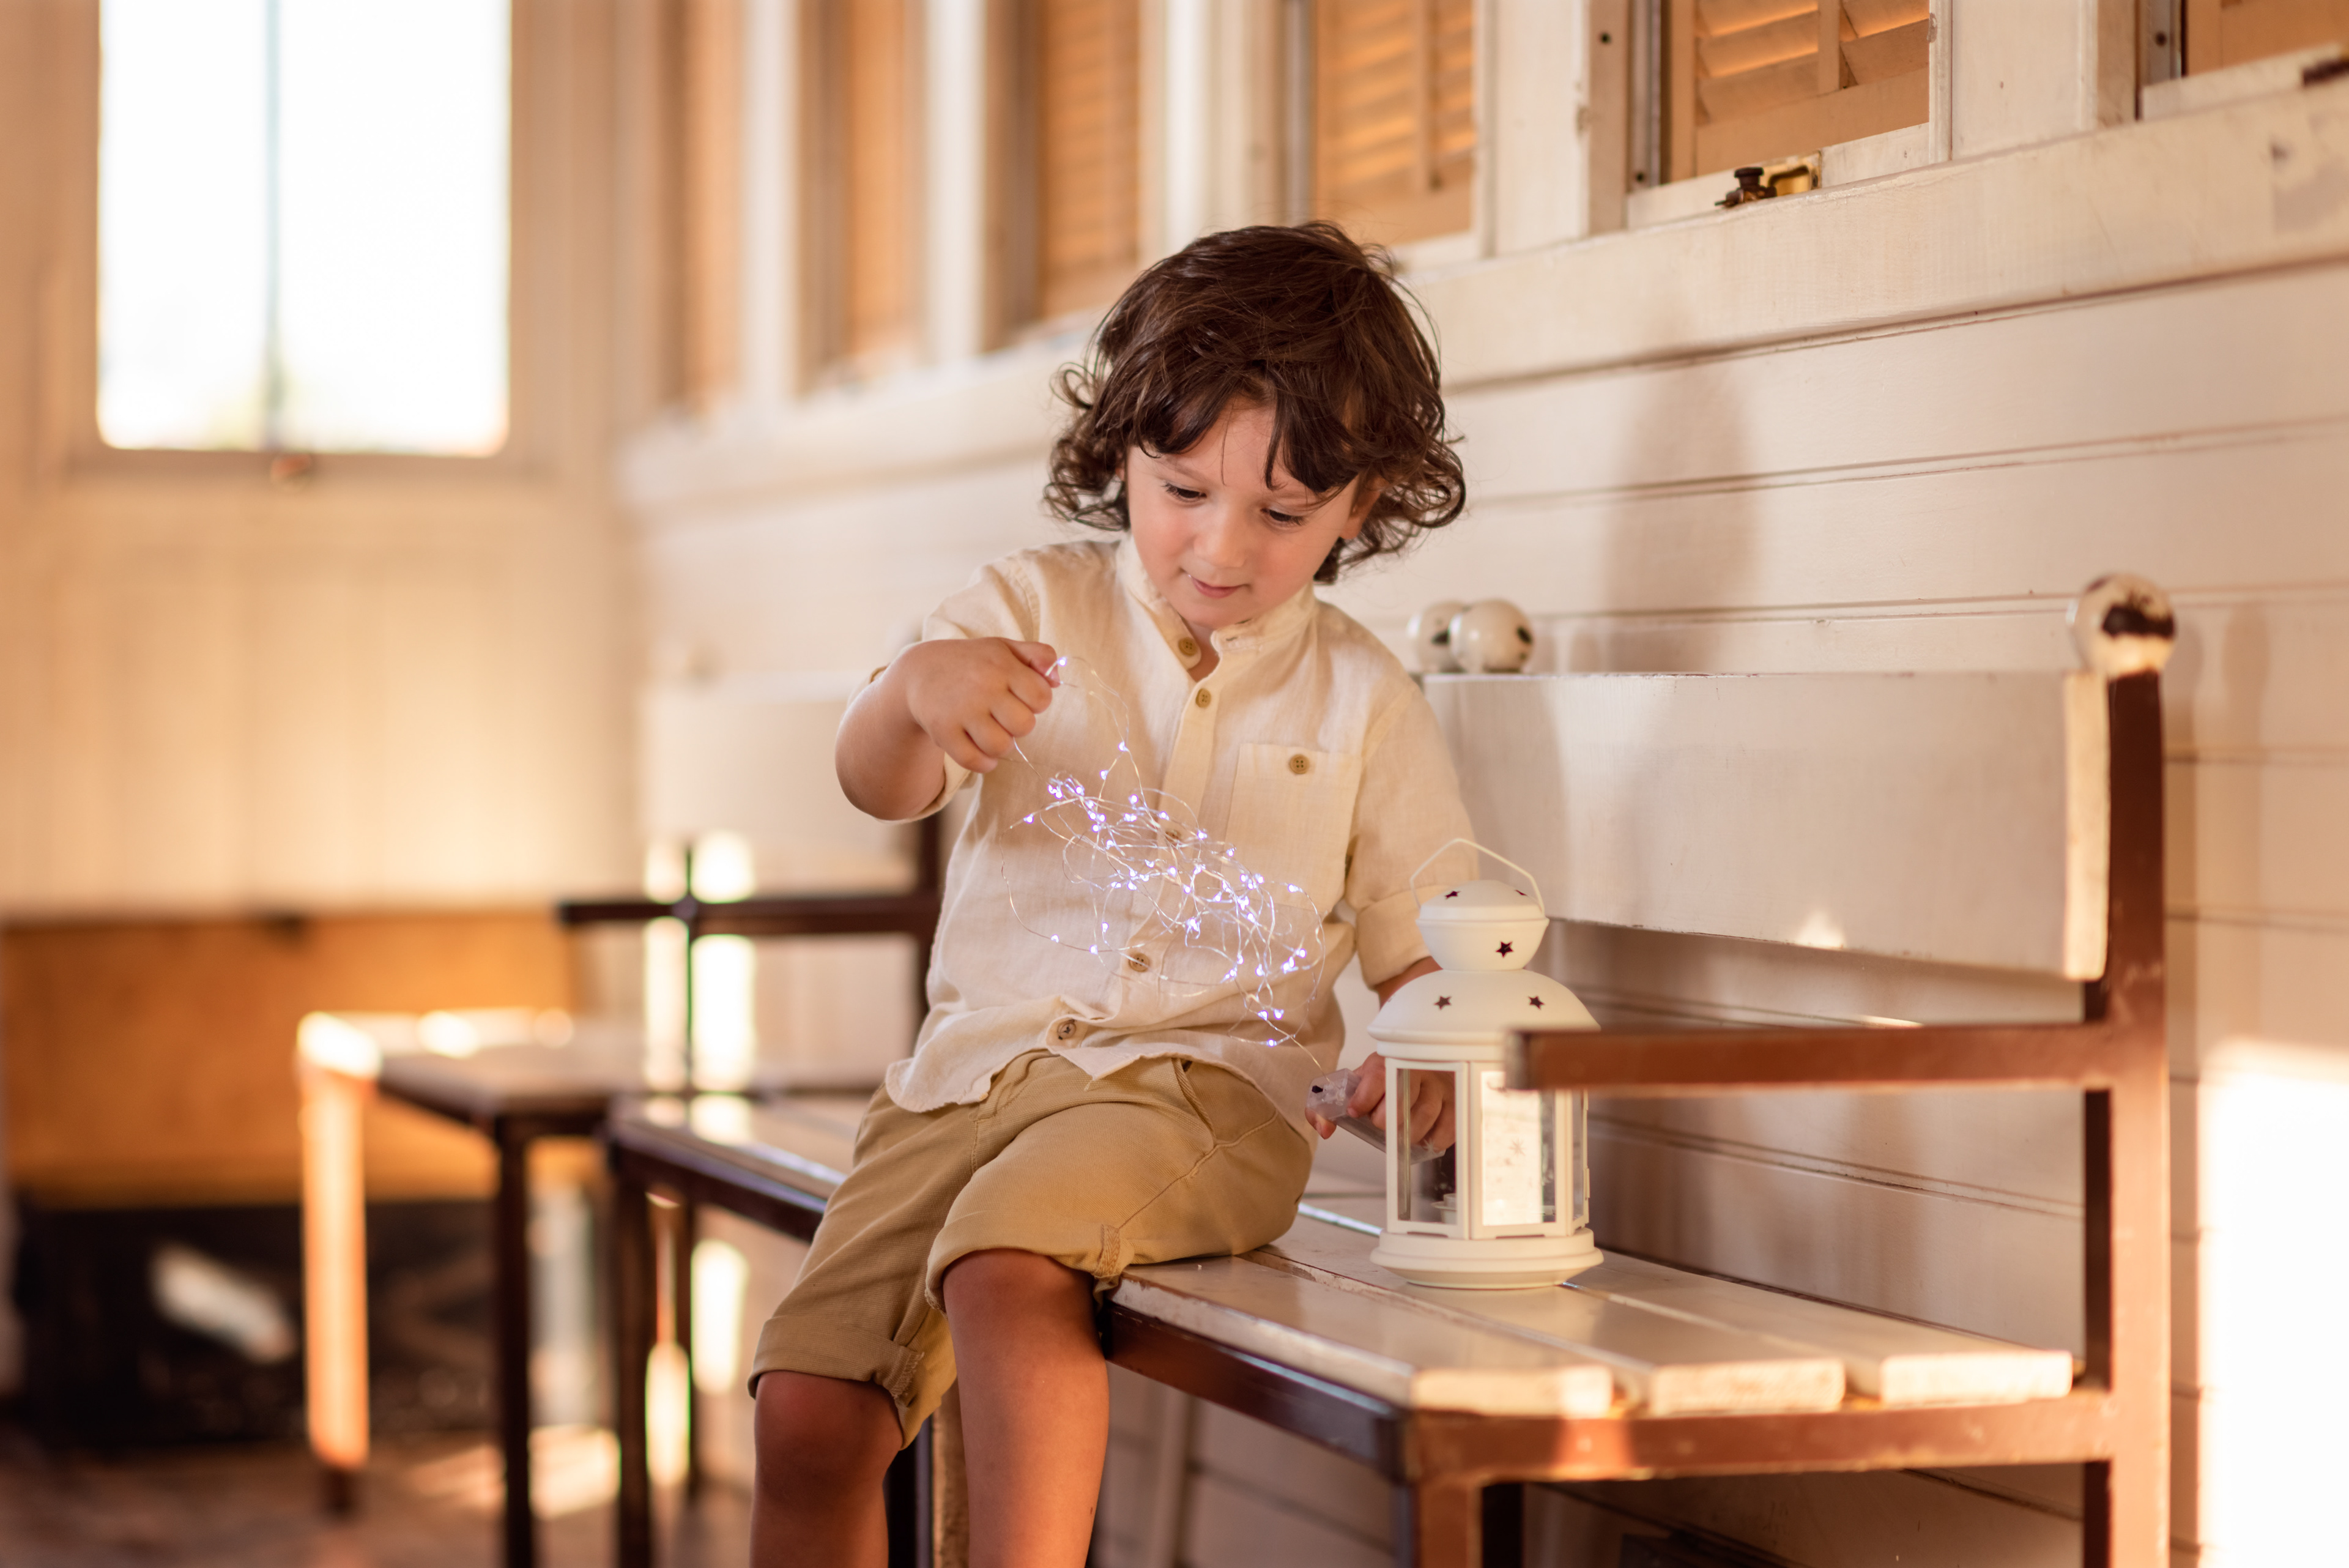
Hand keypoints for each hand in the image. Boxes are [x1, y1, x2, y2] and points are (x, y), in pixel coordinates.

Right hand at [897, 638, 1058, 774]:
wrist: (919, 671)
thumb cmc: (973, 663)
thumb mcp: (1005, 648)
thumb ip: (1039, 656)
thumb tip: (1056, 681)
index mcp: (1001, 665)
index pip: (1041, 697)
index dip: (1036, 702)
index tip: (1020, 697)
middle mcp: (982, 686)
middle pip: (1025, 726)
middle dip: (1019, 725)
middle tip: (1003, 716)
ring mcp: (961, 710)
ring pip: (1001, 747)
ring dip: (1001, 745)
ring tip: (990, 731)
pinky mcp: (942, 731)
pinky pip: (975, 761)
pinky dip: (983, 762)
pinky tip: (979, 748)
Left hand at [1325, 1051, 1455, 1152]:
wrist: (1417, 1060)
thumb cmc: (1384, 1078)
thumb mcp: (1356, 1084)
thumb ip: (1329, 1107)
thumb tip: (1323, 1129)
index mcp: (1389, 1061)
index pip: (1378, 1076)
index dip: (1365, 1097)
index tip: (1355, 1110)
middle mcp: (1417, 1070)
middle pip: (1402, 1100)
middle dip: (1385, 1119)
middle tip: (1381, 1123)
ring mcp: (1439, 1086)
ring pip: (1425, 1114)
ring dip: (1408, 1132)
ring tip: (1400, 1132)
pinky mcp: (1455, 1102)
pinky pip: (1448, 1127)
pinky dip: (1433, 1139)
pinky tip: (1422, 1137)